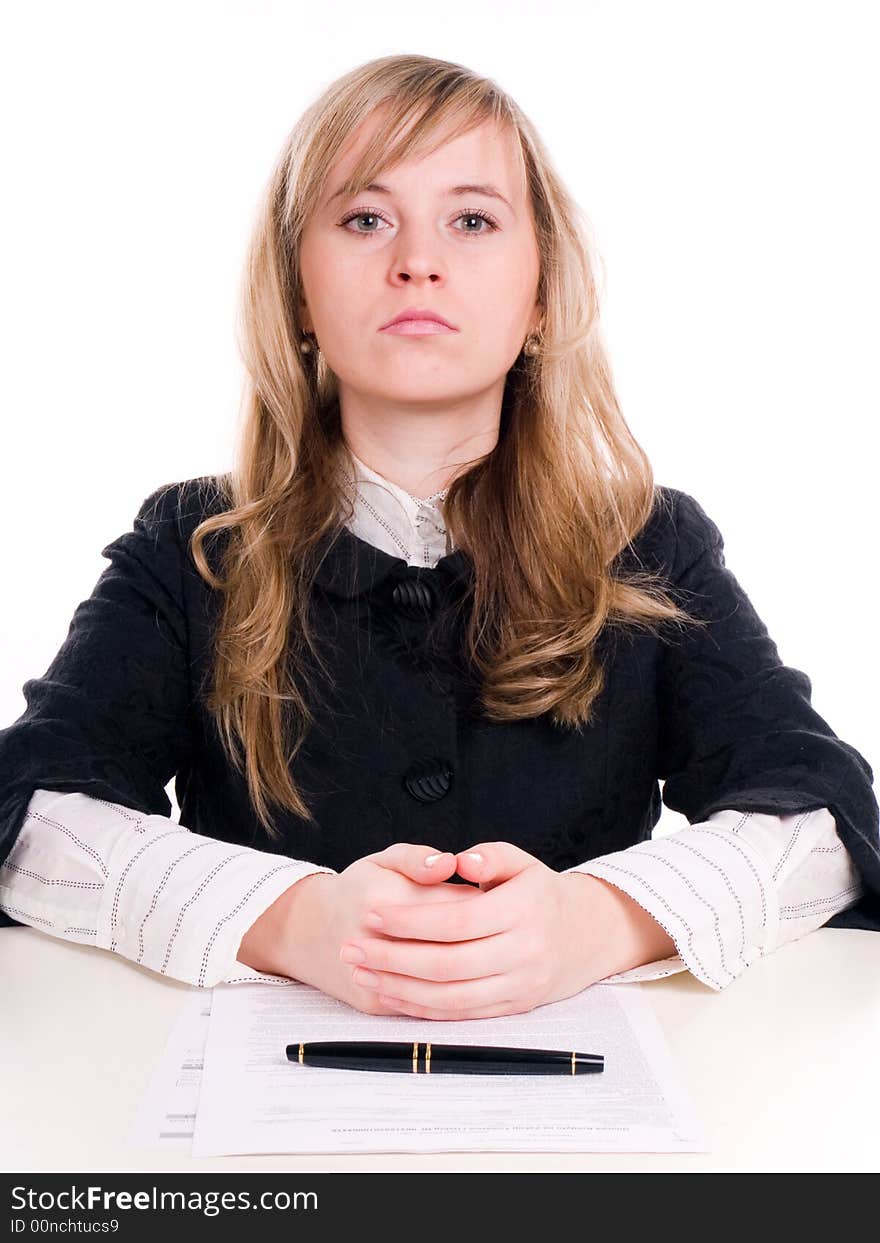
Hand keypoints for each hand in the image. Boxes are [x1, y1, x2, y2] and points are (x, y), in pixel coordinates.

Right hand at [239, 843, 475, 1015]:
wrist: (309, 934)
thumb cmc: (358, 890)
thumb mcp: (384, 860)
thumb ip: (418, 858)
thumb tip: (451, 863)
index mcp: (382, 898)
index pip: (451, 905)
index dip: (480, 902)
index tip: (490, 897)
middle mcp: (375, 940)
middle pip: (449, 945)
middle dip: (480, 937)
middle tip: (489, 927)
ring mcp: (374, 977)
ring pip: (439, 981)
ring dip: (467, 968)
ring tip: (475, 948)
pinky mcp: (376, 1004)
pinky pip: (424, 1005)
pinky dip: (449, 992)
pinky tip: (463, 977)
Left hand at [336, 841, 625, 1020]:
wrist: (583, 936)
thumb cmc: (539, 893)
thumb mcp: (521, 861)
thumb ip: (489, 855)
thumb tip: (459, 860)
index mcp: (524, 911)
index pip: (457, 921)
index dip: (411, 922)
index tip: (372, 914)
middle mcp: (524, 953)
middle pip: (448, 964)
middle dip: (393, 958)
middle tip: (352, 948)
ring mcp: (519, 985)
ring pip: (451, 996)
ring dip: (400, 988)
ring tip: (361, 972)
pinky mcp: (513, 1008)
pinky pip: (461, 1015)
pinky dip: (422, 1008)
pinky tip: (391, 993)